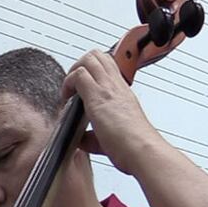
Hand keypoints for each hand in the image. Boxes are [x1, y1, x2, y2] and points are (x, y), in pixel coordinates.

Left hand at [62, 49, 167, 175]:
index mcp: (122, 94)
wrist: (141, 150)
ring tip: (69, 91)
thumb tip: (82, 140)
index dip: (91, 70)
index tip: (80, 88)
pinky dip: (68, 82)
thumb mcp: (111, 137)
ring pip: (89, 59)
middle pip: (98, 55)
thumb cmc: (132, 147)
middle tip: (72, 85)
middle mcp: (116, 87)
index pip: (108, 66)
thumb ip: (94, 136)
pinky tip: (66, 99)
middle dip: (79, 65)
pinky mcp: (98, 96)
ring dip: (73, 71)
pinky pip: (79, 74)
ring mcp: (108, 89)